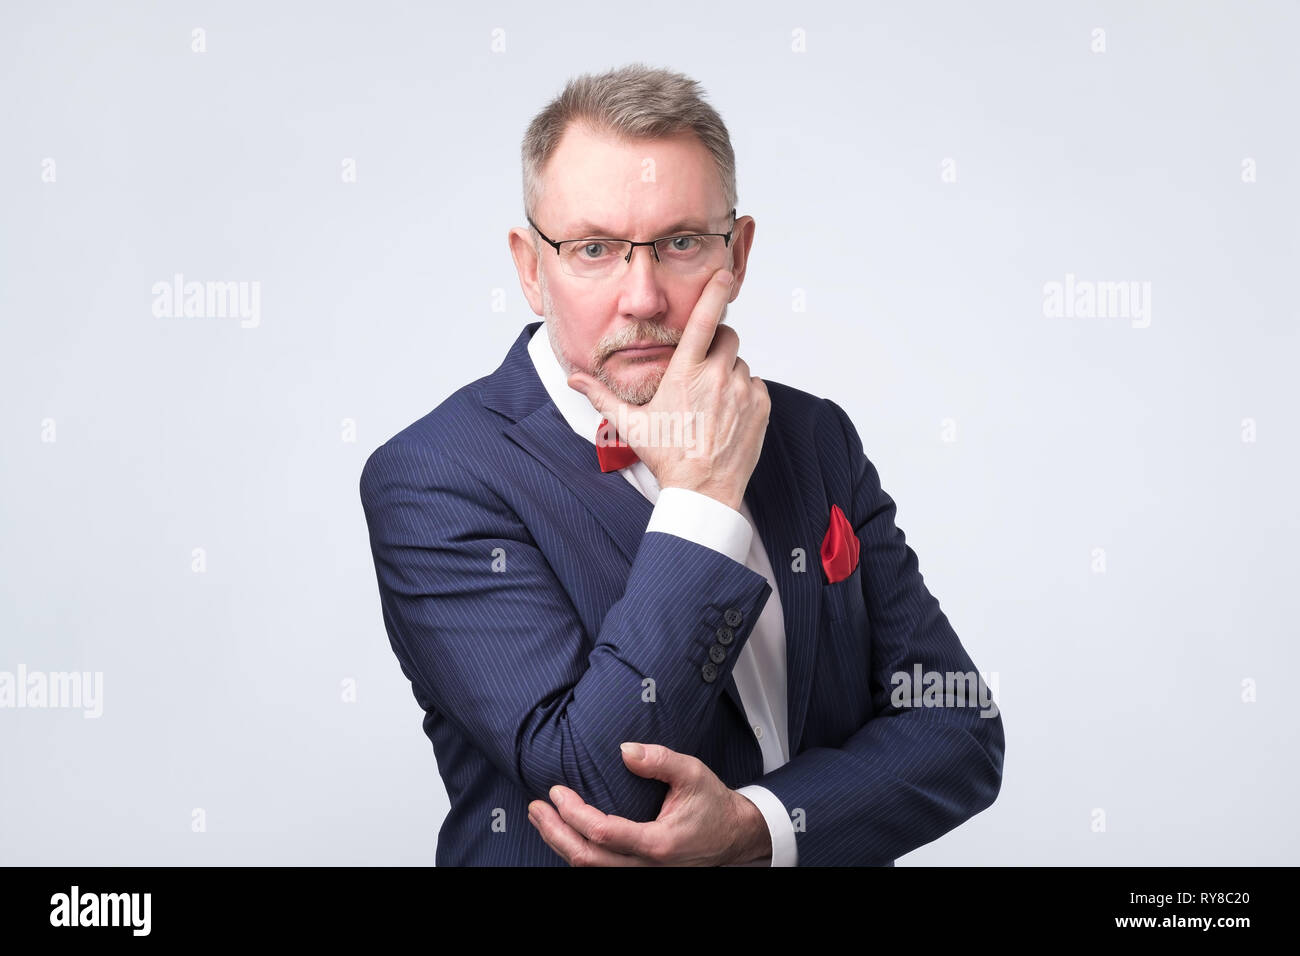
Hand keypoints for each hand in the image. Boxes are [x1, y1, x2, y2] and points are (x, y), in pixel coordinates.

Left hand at [527, 742, 771, 865]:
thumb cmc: (713, 804)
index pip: (604, 834)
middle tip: (535, 807)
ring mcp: (642, 873)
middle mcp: (647, 866)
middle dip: (555, 833)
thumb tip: (624, 749)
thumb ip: (659, 760)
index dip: (574, 814)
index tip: (556, 792)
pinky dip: (577, 851)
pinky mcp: (639, 872)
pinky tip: (563, 833)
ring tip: (540, 818)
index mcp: (659, 843)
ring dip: (560, 843)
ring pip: (590, 868)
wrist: (734, 836)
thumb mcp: (693, 773)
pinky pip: (600, 869)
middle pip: (587, 859)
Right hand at [567, 269, 770, 510]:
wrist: (704, 491)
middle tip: (702, 368)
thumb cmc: (668, 457)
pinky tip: (727, 414)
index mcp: (686, 372)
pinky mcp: (760, 406)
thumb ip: (602, 396)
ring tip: (712, 402)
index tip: (723, 274)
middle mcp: (717, 376)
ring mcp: (742, 390)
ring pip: (739, 363)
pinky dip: (744, 393)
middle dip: (716, 343)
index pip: (705, 319)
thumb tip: (574, 379)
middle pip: (727, 335)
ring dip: (728, 373)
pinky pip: (755, 385)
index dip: (715, 292)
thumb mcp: (630, 425)